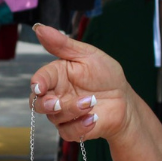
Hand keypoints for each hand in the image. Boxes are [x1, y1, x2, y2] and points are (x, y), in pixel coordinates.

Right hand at [29, 24, 136, 143]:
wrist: (124, 101)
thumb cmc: (106, 76)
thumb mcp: (87, 55)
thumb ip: (62, 45)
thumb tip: (39, 28)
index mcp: (56, 75)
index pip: (40, 79)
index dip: (37, 83)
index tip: (40, 86)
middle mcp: (55, 95)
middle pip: (37, 103)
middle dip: (45, 104)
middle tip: (58, 102)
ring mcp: (62, 114)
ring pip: (54, 117)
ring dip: (73, 110)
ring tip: (92, 102)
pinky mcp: (72, 129)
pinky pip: (67, 132)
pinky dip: (80, 125)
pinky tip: (94, 117)